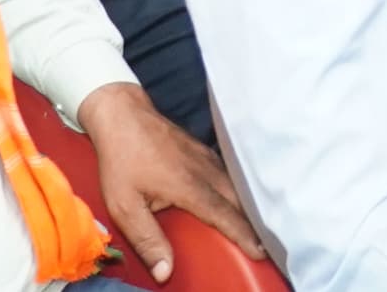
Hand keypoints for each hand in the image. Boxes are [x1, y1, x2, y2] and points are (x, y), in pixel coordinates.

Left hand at [74, 82, 259, 277]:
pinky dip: (236, 188)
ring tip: (256, 225)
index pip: (225, 216)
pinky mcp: (200, 149)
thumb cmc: (121, 160)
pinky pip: (226, 172)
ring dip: (246, 205)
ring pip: (235, 184)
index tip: (261, 252)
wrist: (122, 114)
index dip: (244, 236)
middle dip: (253, 222)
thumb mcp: (124, 206)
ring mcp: (204, 156)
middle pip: (238, 199)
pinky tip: (234, 197)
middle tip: (265, 244)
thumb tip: (164, 273)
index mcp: (190, 187)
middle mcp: (204, 170)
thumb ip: (147, 239)